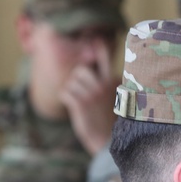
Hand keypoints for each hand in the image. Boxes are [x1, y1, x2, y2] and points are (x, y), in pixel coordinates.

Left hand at [61, 37, 117, 154]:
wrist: (107, 144)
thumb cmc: (109, 122)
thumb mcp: (115, 100)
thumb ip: (107, 83)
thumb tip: (94, 67)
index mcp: (115, 82)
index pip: (104, 56)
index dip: (98, 46)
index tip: (94, 37)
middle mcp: (105, 84)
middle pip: (81, 70)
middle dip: (78, 80)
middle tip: (82, 94)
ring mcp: (93, 93)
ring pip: (71, 81)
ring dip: (71, 91)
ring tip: (79, 104)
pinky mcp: (81, 103)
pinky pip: (65, 92)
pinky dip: (65, 100)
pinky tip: (73, 108)